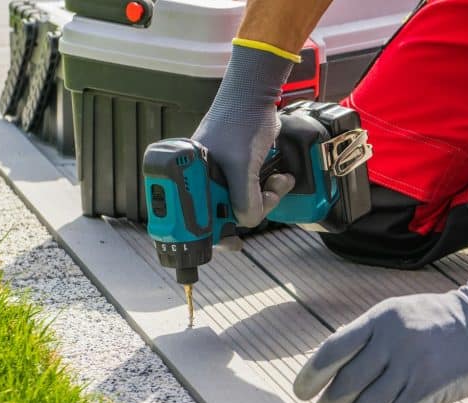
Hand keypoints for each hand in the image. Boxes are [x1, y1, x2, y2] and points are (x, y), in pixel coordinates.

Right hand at [192, 44, 295, 228]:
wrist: (257, 94)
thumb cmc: (241, 121)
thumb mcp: (242, 168)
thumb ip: (244, 201)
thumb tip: (248, 222)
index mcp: (188, 177)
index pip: (197, 219)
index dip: (217, 233)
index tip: (234, 243)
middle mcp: (201, 178)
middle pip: (225, 214)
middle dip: (252, 210)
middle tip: (267, 199)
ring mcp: (220, 173)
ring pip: (243, 204)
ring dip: (265, 198)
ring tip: (277, 182)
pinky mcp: (238, 168)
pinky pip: (252, 190)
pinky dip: (268, 189)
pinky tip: (279, 179)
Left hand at [293, 260, 467, 402]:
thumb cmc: (434, 321)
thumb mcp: (396, 315)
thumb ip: (365, 337)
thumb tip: (328, 370)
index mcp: (378, 320)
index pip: (331, 351)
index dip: (310, 376)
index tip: (300, 393)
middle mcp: (391, 342)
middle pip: (344, 386)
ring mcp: (410, 366)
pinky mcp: (428, 389)